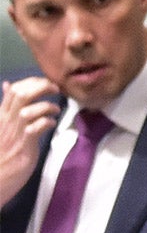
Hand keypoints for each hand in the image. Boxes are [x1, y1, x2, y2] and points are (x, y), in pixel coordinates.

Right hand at [0, 76, 57, 206]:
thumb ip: (7, 106)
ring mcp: (15, 133)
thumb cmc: (3, 150)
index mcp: (2, 115)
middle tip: (55, 89)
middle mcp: (7, 121)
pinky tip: (52, 124)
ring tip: (56, 109)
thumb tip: (7, 85)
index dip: (32, 82)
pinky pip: (35, 128)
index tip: (46, 82)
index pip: (14, 90)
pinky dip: (46, 122)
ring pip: (28, 110)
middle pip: (21, 95)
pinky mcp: (24, 146)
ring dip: (46, 106)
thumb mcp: (3, 123)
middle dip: (41, 87)